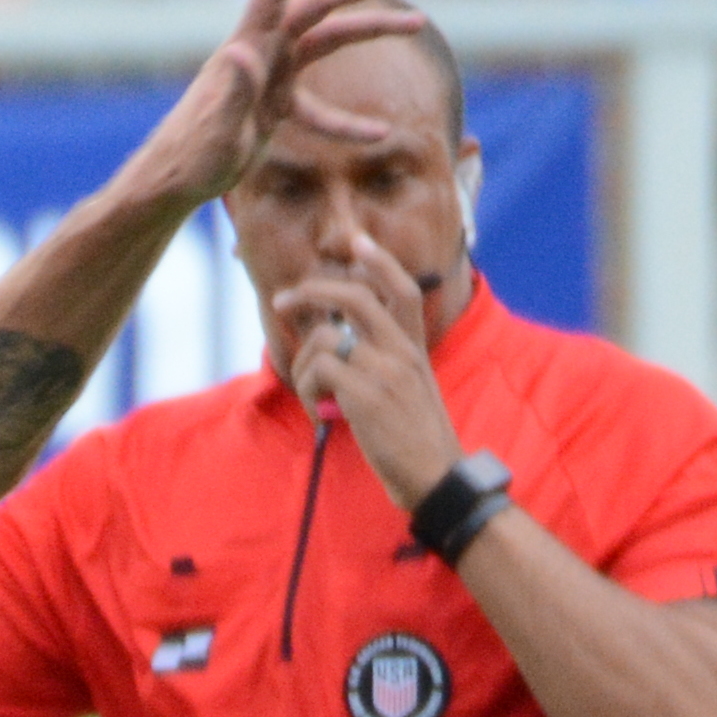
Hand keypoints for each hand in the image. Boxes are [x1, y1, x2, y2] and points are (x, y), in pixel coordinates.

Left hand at [139, 0, 419, 205]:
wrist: (174, 184)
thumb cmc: (190, 157)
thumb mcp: (216, 128)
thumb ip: (231, 90)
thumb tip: (240, 49)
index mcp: (246, 49)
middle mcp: (263, 54)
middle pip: (317, 8)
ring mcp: (272, 79)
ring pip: (328, 43)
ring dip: (371, 31)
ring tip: (418, 23)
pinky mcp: (276, 108)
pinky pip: (319, 111)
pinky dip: (347, 122)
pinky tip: (380, 133)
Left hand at [277, 231, 459, 508]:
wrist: (435, 475)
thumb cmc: (415, 443)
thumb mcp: (407, 393)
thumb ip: (381, 368)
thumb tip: (335, 358)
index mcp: (414, 348)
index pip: (404, 288)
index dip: (379, 261)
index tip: (356, 241)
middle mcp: (402, 349)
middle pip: (355, 296)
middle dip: (312, 290)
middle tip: (281, 301)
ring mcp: (385, 368)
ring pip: (325, 337)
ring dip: (304, 367)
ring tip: (314, 399)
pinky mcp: (366, 393)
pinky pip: (318, 370)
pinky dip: (307, 391)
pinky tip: (320, 416)